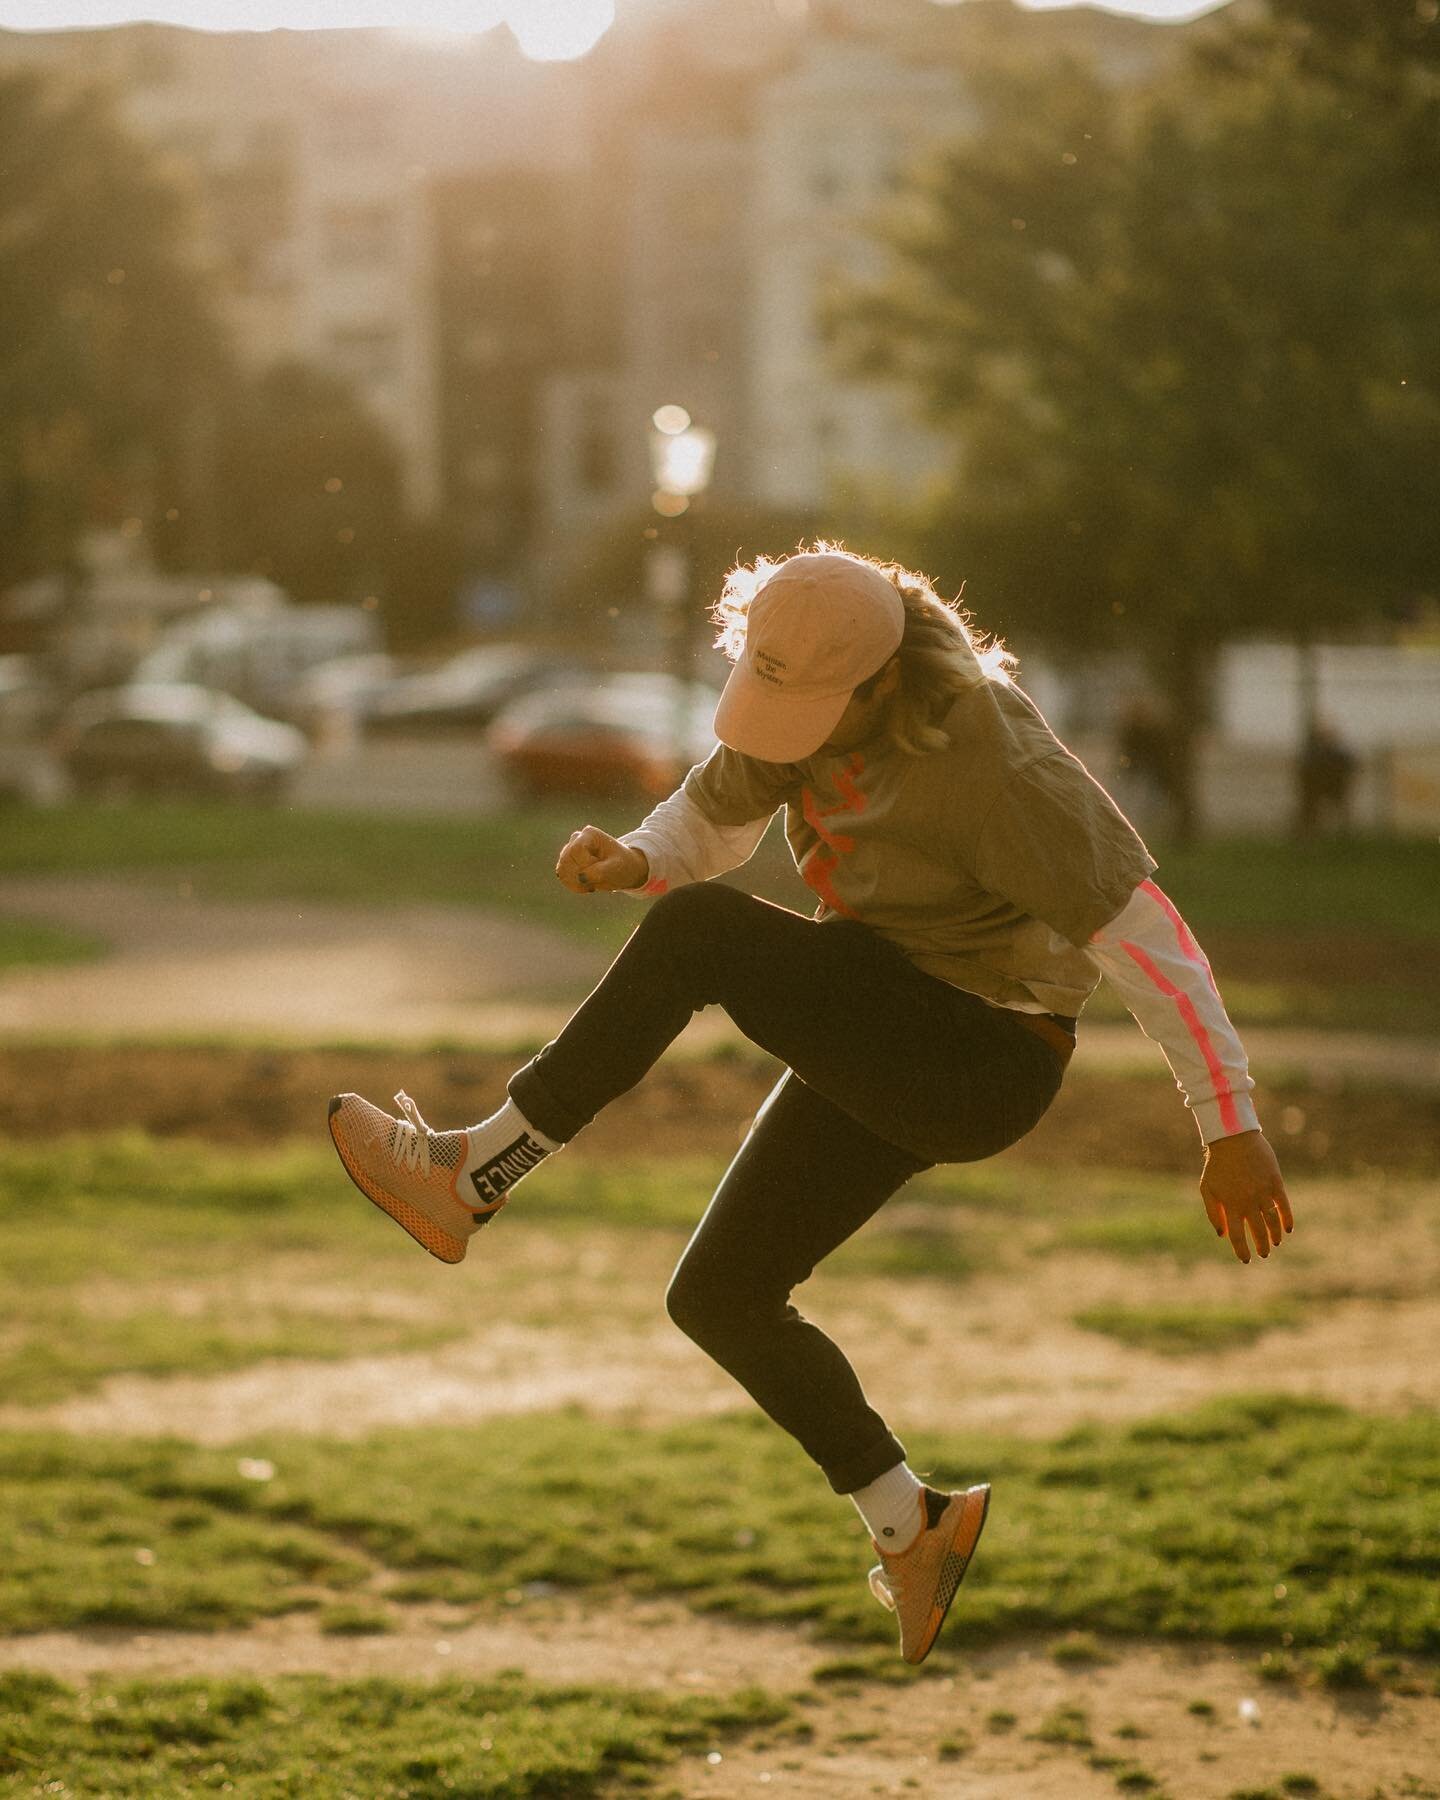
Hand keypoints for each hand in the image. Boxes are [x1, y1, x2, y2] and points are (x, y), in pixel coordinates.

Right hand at [555, 825, 648, 894]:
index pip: (576, 850)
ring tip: (593, 884)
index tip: (600, 870)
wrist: (624, 869)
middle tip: (597, 880)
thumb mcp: (616, 869)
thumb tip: (580, 877)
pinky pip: (562, 875)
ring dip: (576, 882)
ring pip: (562, 869)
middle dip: (580, 875)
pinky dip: (573, 884)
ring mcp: (569, 850)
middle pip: (566, 859)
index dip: (584, 864)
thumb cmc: (622, 866)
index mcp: (590, 834)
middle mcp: (576, 839)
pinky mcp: (567, 862)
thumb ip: (600, 872)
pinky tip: (587, 885)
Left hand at [1200, 1130, 1294, 1263]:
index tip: (1246, 1260)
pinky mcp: (1275, 1183)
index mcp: (1230, 1205)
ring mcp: (1263, 1193)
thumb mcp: (1207, 1188)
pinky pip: (1284, 1206)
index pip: (1237, 1236)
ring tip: (1276, 1243)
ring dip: (1275, 1235)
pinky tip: (1288, 1229)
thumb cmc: (1217, 1165)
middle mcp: (1247, 1202)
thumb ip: (1213, 1212)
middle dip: (1262, 1246)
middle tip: (1264, 1254)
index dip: (1242, 1250)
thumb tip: (1222, 1235)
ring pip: (1272, 1221)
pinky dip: (1287, 1219)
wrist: (1233, 1139)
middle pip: (1257, 1231)